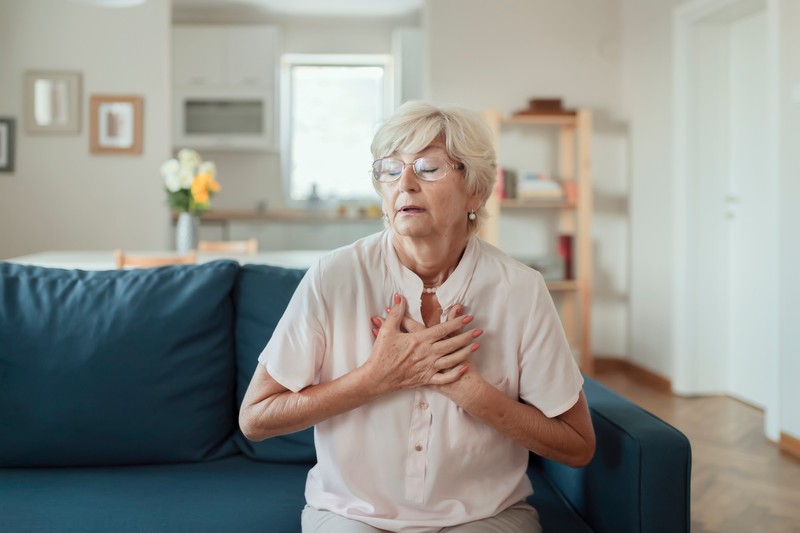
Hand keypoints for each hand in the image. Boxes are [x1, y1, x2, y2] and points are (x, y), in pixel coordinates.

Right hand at [364, 294, 482, 393]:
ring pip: (452, 360)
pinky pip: (444, 377)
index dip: (457, 322)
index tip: (468, 317)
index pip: (443, 329)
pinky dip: (456, 373)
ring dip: (465, 352)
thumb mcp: (387, 330)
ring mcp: (428, 367)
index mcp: (420, 340)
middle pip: (452, 344)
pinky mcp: (426, 379)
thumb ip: (396, 313)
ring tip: (477, 346)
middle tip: (479, 330)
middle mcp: (427, 354)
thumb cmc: (381, 354)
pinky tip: (464, 367)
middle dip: (467, 336)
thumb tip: (399, 298)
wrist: (377, 378)